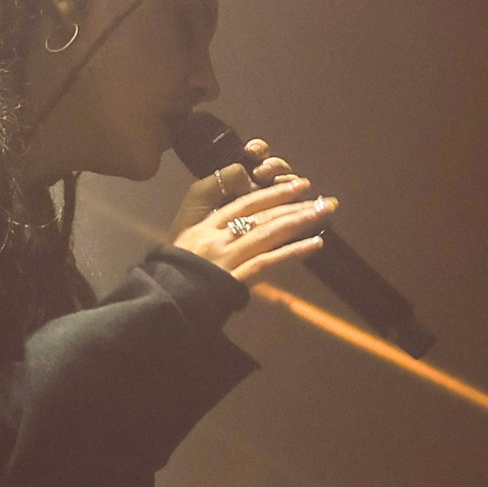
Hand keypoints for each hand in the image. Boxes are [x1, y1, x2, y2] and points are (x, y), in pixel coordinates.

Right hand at [167, 137, 336, 286]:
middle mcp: (217, 237)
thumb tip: (239, 204)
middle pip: (261, 215)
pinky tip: (315, 244)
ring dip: (299, 222)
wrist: (163, 300)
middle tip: (324, 198)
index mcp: (206, 225)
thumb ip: (209, 219)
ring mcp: (225, 258)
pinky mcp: (232, 279)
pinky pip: (267, 263)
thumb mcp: (185, 237)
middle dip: (295, 204)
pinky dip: (292, 253)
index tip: (298, 186)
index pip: (245, 203)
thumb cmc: (173, 271)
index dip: (274, 193)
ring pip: (267, 233)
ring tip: (325, 213)